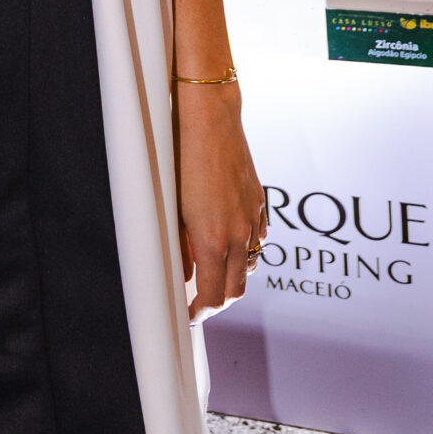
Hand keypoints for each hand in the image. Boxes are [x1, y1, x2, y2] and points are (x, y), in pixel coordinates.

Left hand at [175, 80, 265, 317]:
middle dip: (216, 302)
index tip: (187, 316)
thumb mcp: (172, 205)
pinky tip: (230, 242)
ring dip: (232, 276)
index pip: (213, 297)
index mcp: (214, 240)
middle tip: (197, 301)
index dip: (199, 312)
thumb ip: (182, 244)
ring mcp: (253, 218)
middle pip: (235, 290)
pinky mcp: (259, 201)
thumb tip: (185, 271)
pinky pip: (258, 239)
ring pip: (250, 266)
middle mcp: (239, 234)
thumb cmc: (179, 156)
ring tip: (211, 273)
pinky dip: (246, 250)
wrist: (210, 117)